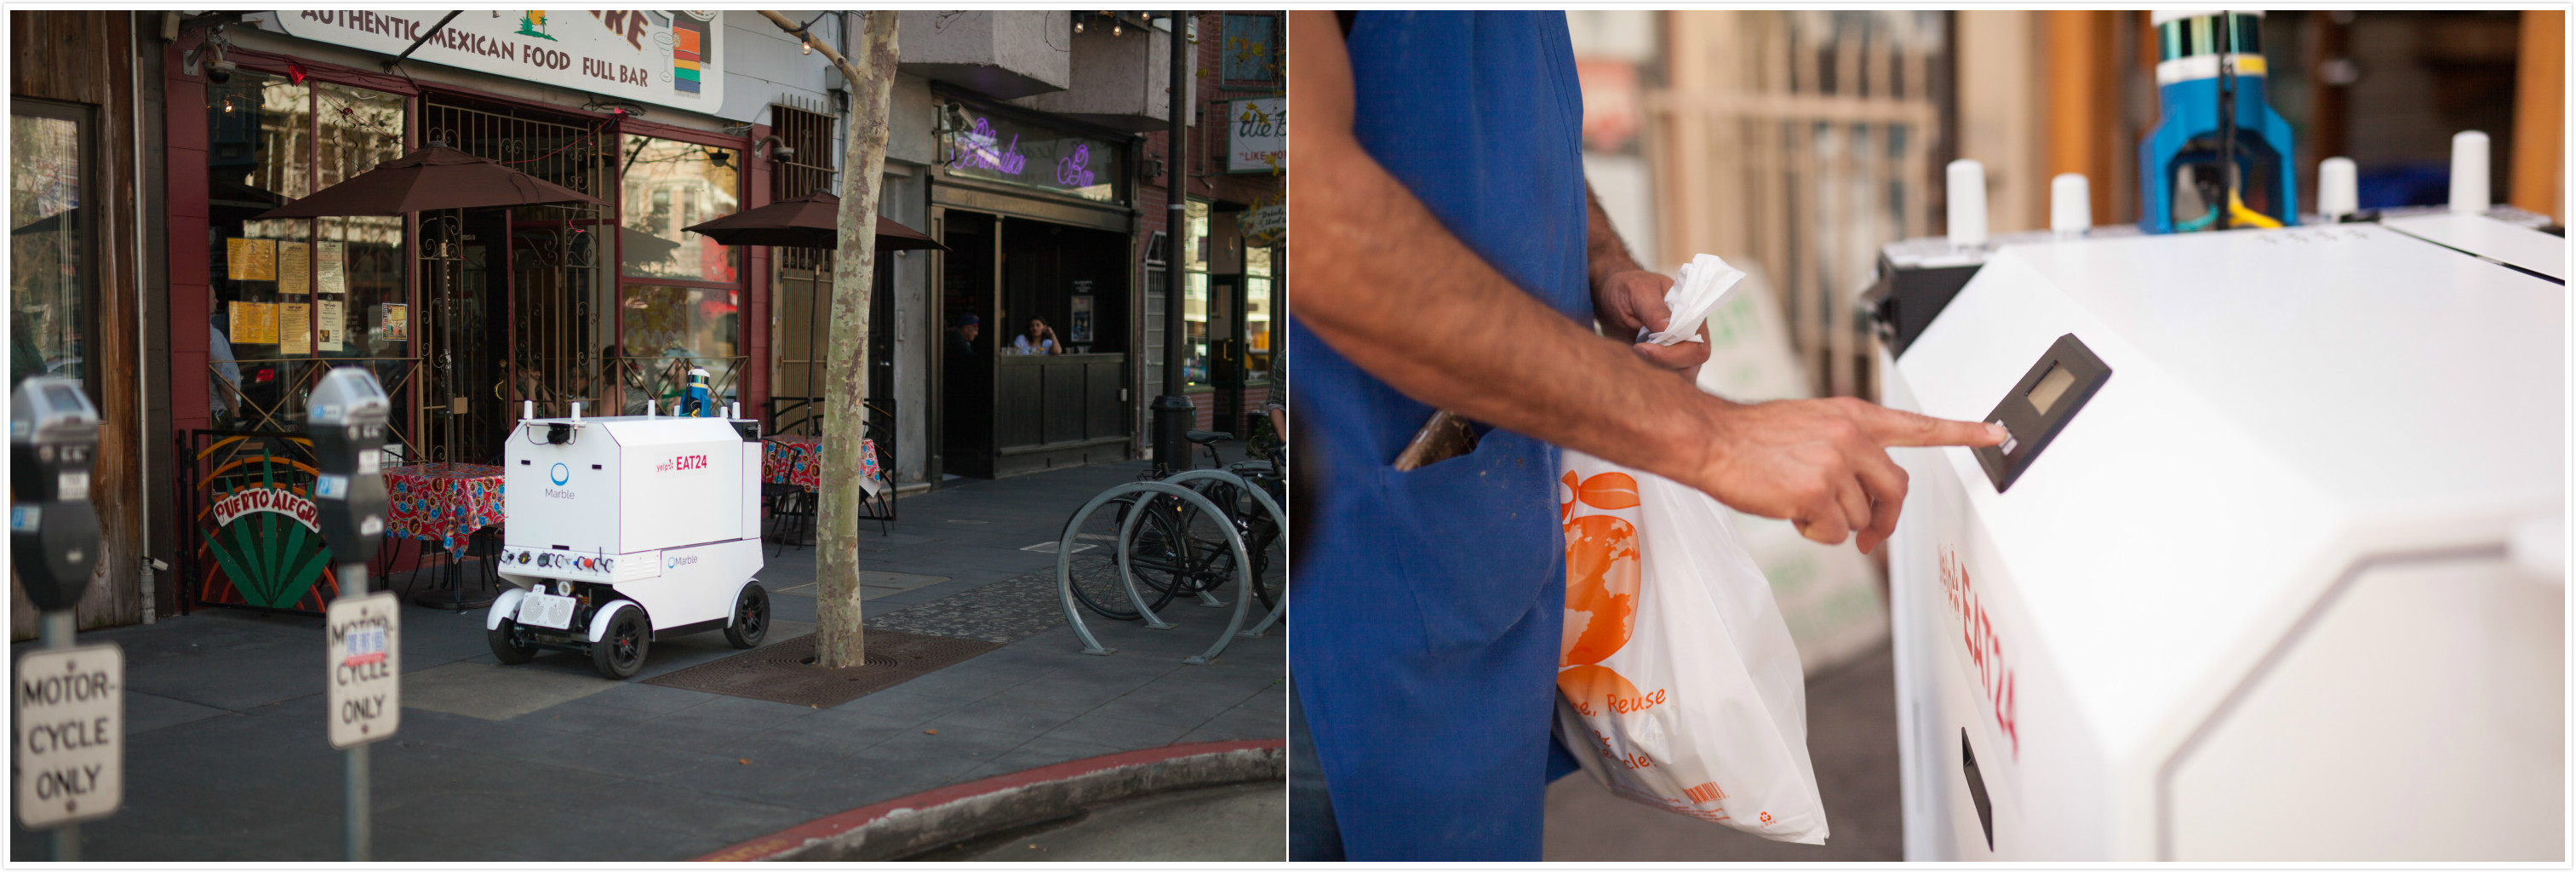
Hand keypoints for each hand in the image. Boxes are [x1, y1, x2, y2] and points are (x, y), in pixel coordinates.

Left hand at [1593, 269, 1707, 377]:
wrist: (1612, 295)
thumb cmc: (1627, 288)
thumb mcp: (1637, 291)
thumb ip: (1653, 309)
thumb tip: (1669, 328)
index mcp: (1692, 316)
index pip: (1697, 346)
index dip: (1672, 354)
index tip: (1642, 347)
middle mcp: (1691, 336)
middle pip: (1691, 366)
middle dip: (1661, 365)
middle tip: (1634, 351)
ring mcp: (1679, 351)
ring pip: (1680, 377)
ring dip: (1655, 373)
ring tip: (1632, 355)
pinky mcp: (1665, 363)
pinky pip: (1667, 380)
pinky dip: (1651, 378)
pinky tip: (1633, 363)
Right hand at [1688, 397, 2006, 553]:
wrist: (1710, 440)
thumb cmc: (1751, 439)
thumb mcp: (1809, 426)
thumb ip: (1846, 449)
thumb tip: (1865, 498)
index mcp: (1853, 416)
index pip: (1918, 426)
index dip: (1961, 432)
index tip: (1996, 433)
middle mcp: (1851, 436)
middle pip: (1896, 491)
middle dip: (1883, 520)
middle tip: (1869, 537)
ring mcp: (1835, 464)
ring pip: (1862, 518)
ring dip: (1835, 524)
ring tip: (1798, 503)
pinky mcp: (1816, 493)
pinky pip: (1837, 534)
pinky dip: (1816, 534)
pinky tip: (1790, 512)